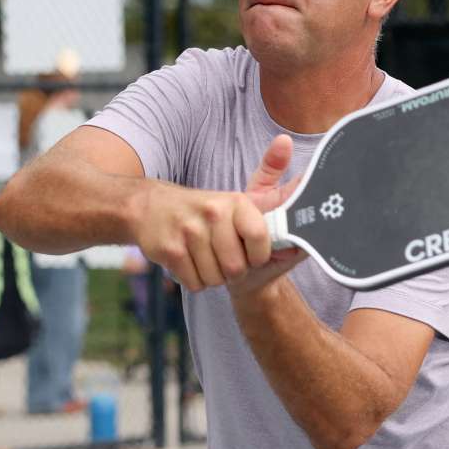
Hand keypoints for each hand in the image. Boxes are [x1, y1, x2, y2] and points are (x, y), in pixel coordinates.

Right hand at [130, 135, 295, 291]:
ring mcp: (189, 231)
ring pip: (215, 279)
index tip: (250, 251)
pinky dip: (193, 279)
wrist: (149, 207)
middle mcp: (212, 213)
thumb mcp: (240, 199)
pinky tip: (188, 260)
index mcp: (235, 201)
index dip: (258, 254)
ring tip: (203, 255)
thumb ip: (275, 194)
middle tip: (221, 254)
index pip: (260, 237)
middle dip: (232, 270)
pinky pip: (195, 283)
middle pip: (237, 267)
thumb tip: (300, 165)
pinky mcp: (170, 250)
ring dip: (211, 275)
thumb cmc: (203, 210)